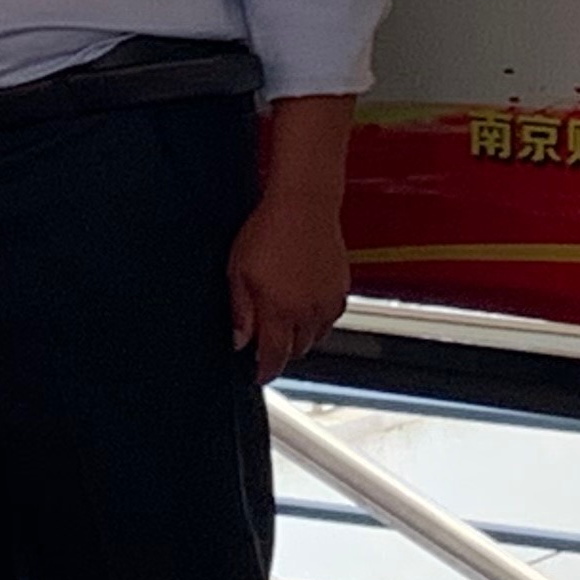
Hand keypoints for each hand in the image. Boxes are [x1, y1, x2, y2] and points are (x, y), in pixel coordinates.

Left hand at [228, 190, 352, 385]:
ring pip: (317, 335)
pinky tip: (306, 305)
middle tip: (266, 341)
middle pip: (297, 350)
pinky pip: (332, 316)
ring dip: (301, 336)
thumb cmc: (268, 230)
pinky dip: (319, 319)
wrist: (303, 204)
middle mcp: (308, 312)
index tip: (258, 375)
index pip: (274, 358)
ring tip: (285, 321)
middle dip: (281, 351)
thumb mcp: (238, 272)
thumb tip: (239, 339)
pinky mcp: (341, 286)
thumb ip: (240, 311)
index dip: (265, 371)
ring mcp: (327, 300)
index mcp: (281, 312)